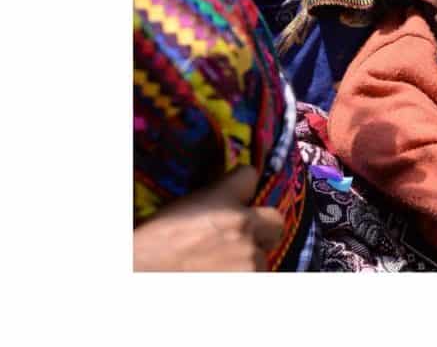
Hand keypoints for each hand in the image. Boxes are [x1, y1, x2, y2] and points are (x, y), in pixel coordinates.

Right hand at [133, 166, 284, 271]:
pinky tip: (221, 278)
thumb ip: (213, 202)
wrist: (141, 277)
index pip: (249, 175)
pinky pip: (258, 275)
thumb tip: (232, 201)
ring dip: (249, 259)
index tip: (239, 197)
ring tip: (220, 267)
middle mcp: (242, 226)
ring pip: (265, 254)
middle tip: (240, 239)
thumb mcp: (181, 210)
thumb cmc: (151, 247)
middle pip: (275, 219)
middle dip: (260, 228)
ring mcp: (249, 257)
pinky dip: (244, 278)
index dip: (243, 188)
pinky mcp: (250, 281)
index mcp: (220, 200)